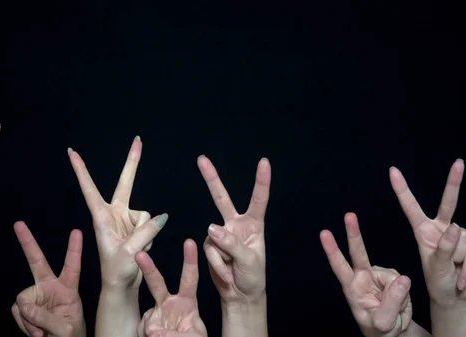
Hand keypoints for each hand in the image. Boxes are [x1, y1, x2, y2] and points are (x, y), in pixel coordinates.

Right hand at [11, 221, 85, 336]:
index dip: (74, 250)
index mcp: (68, 288)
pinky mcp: (25, 306)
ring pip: (23, 299)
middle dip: (28, 243)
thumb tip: (24, 307)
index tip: (77, 231)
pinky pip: (17, 311)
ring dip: (29, 319)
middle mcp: (50, 287)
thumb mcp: (66, 328)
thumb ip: (47, 318)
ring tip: (43, 331)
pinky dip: (24, 323)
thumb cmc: (71, 335)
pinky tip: (36, 332)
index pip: (72, 266)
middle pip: (37, 261)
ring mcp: (37, 296)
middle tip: (19, 224)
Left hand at [68, 137, 167, 289]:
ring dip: (146, 233)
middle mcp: (114, 214)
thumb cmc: (116, 270)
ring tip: (134, 249)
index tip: (72, 153)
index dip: (81, 171)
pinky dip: (150, 238)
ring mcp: (127, 220)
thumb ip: (145, 233)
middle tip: (138, 140)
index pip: (89, 189)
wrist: (122, 285)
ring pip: (147, 215)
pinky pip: (153, 225)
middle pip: (126, 183)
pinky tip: (141, 248)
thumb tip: (160, 218)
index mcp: (101, 217)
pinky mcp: (139, 227)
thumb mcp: (128, 253)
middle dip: (133, 162)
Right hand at [136, 239, 206, 336]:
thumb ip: (178, 333)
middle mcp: (169, 304)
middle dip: (148, 268)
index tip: (190, 242)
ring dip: (151, 327)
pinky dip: (149, 336)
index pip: (190, 278)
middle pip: (157, 283)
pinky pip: (145, 329)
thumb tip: (154, 331)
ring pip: (148, 316)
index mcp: (187, 302)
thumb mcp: (195, 336)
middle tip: (139, 255)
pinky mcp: (145, 325)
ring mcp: (156, 314)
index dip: (190, 260)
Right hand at [197, 155, 269, 303]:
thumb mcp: (249, 260)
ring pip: (212, 235)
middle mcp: (236, 225)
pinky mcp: (210, 245)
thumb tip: (210, 227)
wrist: (240, 295)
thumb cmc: (252, 276)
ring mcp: (221, 235)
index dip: (261, 181)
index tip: (264, 162)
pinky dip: (216, 263)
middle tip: (202, 159)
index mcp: (254, 225)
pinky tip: (225, 271)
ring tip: (232, 269)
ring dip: (222, 256)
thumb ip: (231, 243)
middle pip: (222, 198)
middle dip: (211, 178)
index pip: (258, 200)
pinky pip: (207, 249)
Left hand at [320, 213, 412, 336]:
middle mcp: (362, 278)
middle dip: (353, 233)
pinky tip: (399, 303)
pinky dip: (404, 293)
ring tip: (393, 309)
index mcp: (352, 289)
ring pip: (392, 276)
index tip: (324, 234)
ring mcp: (377, 276)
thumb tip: (403, 278)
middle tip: (349, 215)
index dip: (332, 251)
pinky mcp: (392, 278)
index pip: (340, 267)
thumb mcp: (384, 322)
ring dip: (398, 294)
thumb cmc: (381, 330)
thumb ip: (392, 302)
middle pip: (358, 253)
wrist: (392, 332)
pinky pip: (403, 281)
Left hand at [390, 160, 465, 307]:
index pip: (411, 207)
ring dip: (460, 262)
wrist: (455, 295)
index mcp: (422, 231)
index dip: (402, 189)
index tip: (392, 171)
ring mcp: (458, 233)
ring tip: (453, 272)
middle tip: (459, 162)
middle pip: (448, 203)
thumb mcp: (436, 268)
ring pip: (462, 240)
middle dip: (454, 182)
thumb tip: (455, 228)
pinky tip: (463, 278)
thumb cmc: (439, 281)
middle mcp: (440, 227)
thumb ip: (444, 250)